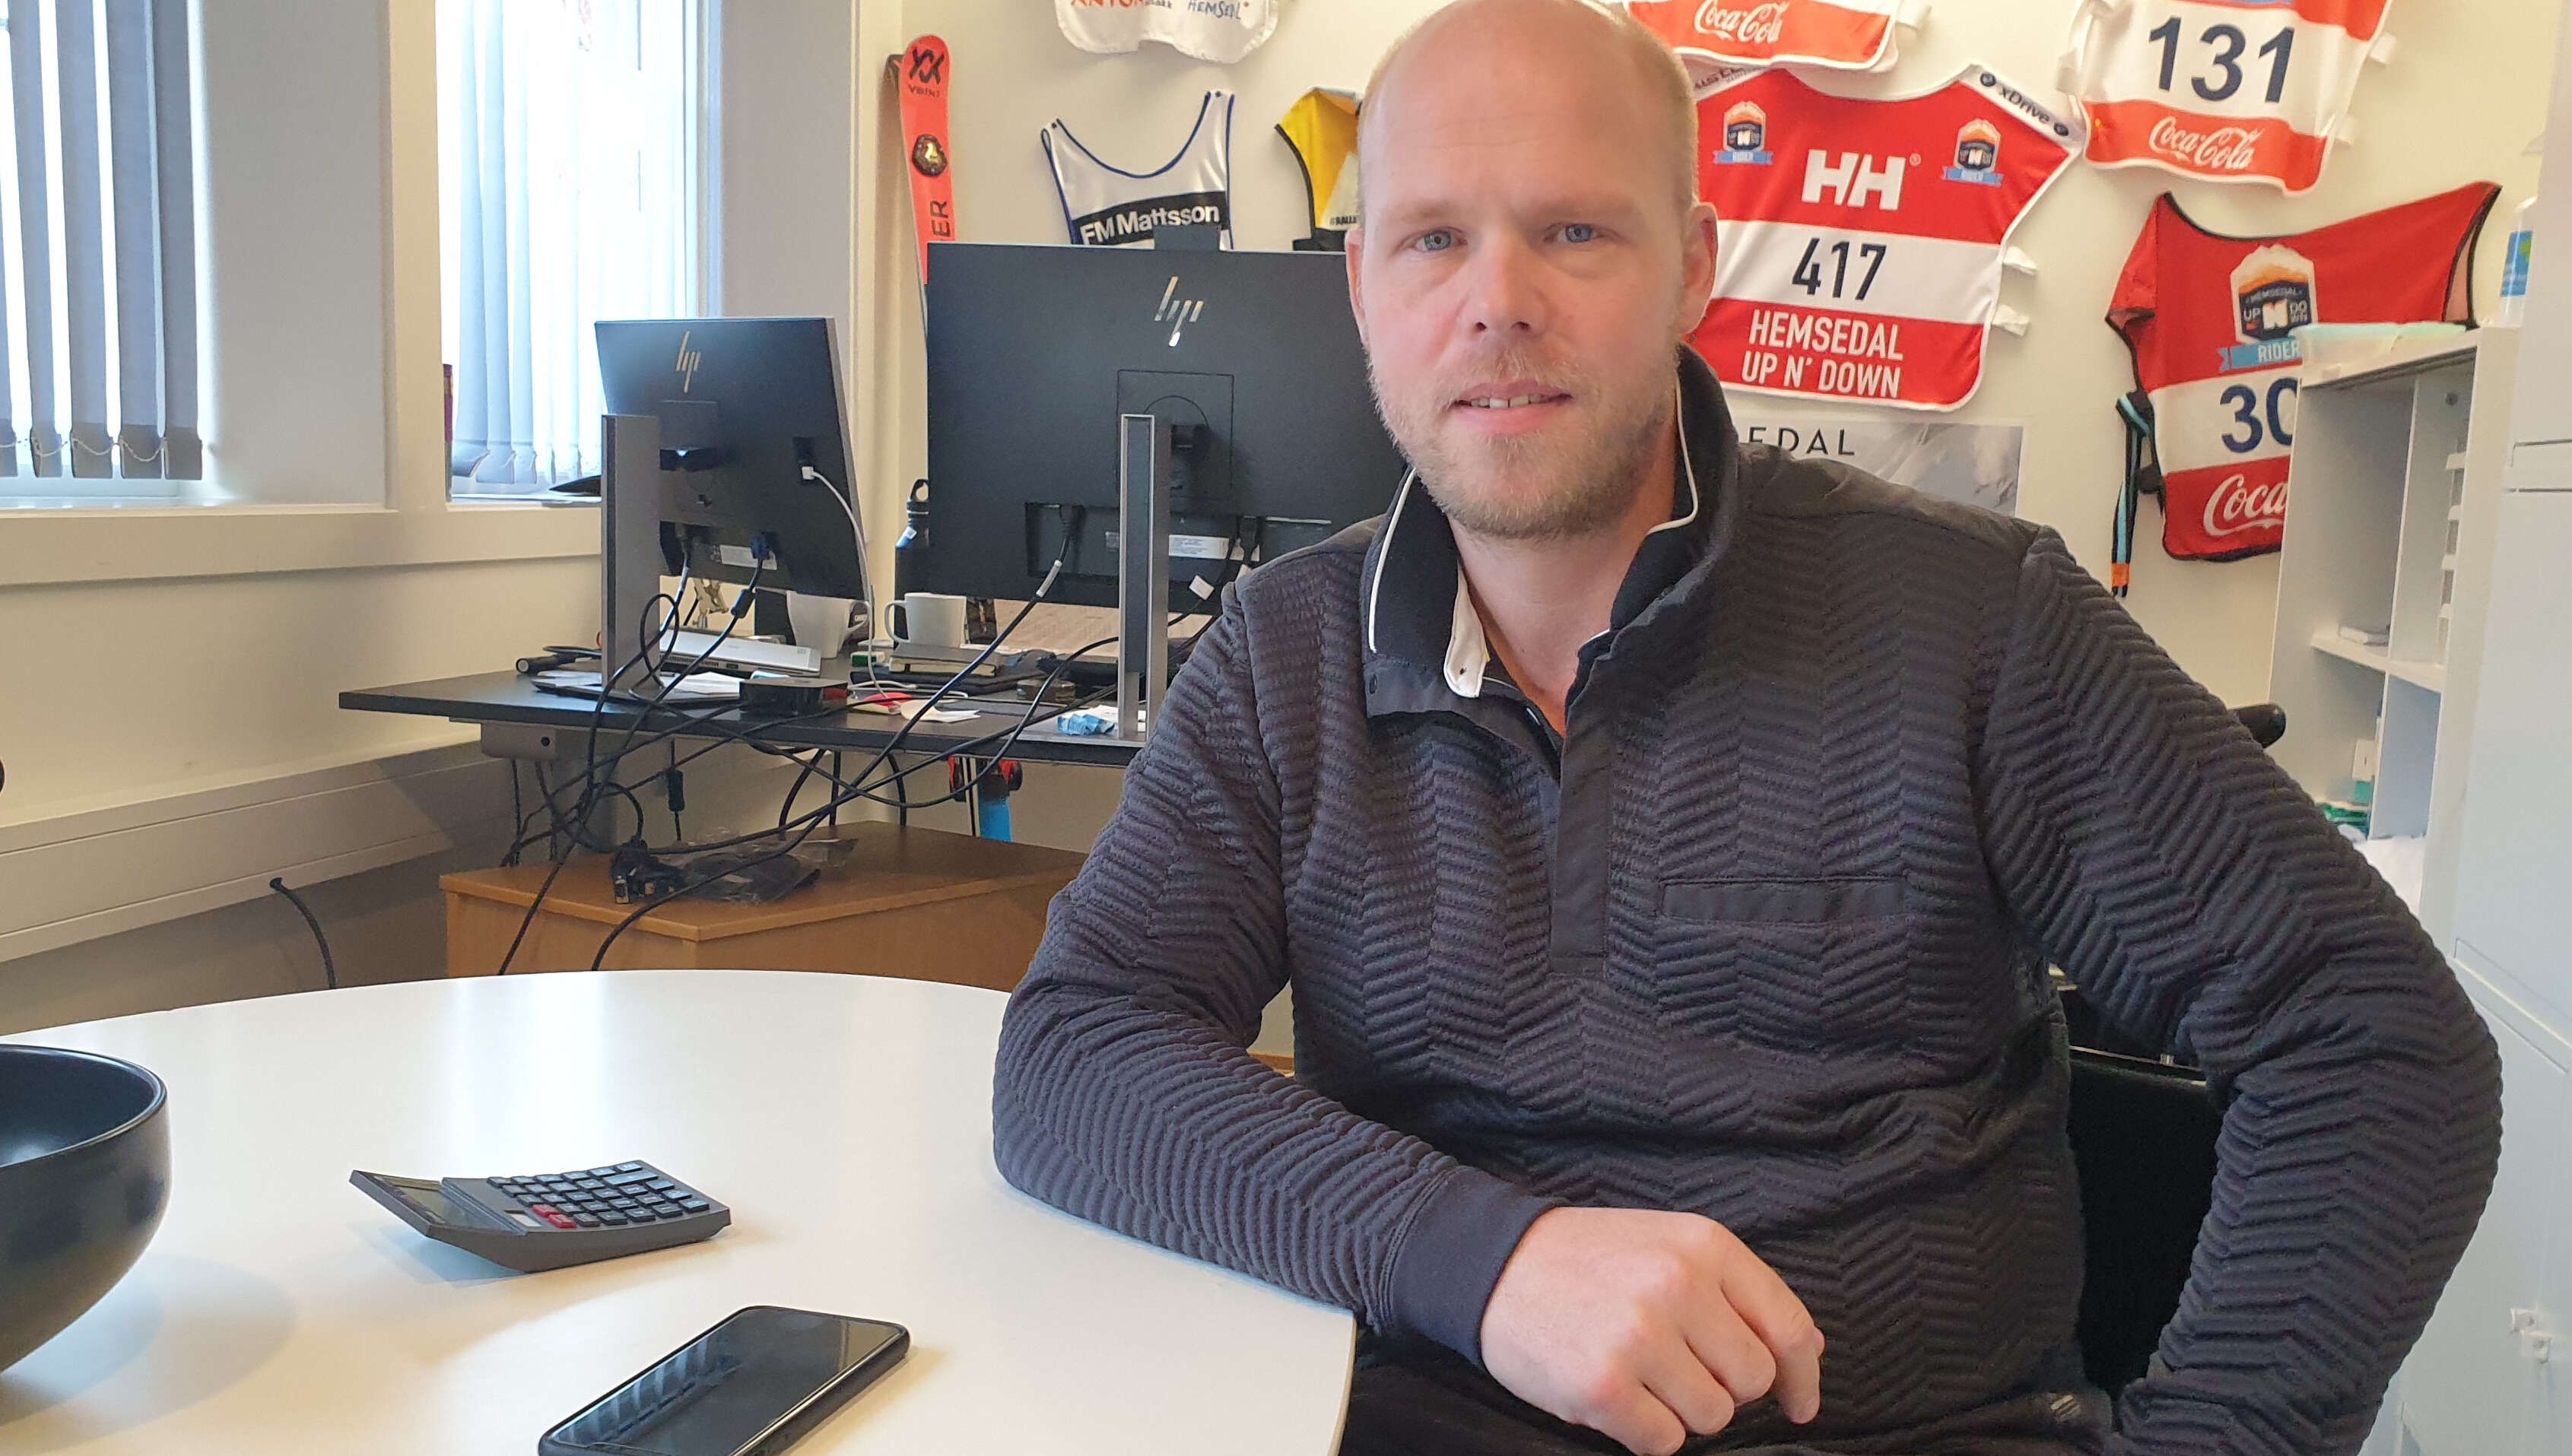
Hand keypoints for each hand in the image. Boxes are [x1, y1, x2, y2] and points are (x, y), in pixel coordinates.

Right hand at [1477, 1207, 1823, 1455]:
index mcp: (1704, 1246)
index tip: (1799, 1403)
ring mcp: (1640, 1338)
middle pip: (1750, 1381)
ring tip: (1636, 1371)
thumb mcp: (1669, 1245)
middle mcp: (1678, 1286)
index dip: (1802, 1375)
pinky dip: (1643, 1430)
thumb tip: (1808, 1351)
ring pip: (1712, 1417)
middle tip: (1674, 1365)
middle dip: (1722, 1386)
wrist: (1490, 1262)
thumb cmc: (1587, 1259)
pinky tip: (1613, 1393)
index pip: (1787, 1326)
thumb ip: (1739, 1293)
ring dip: (1680, 1409)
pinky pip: (1663, 1442)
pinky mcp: (1602, 1387)